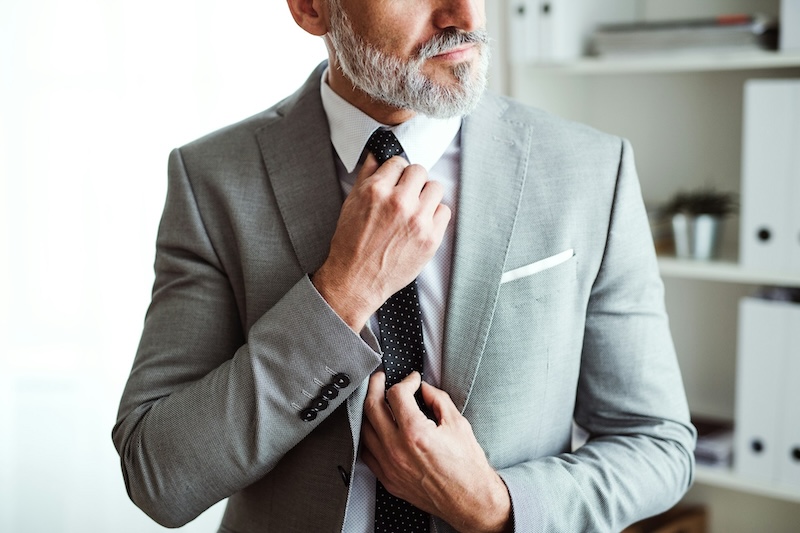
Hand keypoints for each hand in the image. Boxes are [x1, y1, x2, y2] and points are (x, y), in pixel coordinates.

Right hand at [312, 154, 450, 330]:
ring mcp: (418, 220)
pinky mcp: (431, 238)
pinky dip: (434, 216)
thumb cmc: (350, 243)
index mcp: (376, 190)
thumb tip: (377, 155)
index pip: (398, 162)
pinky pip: (444, 211)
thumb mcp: (351, 204)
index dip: (395, 172)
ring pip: (436, 187)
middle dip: (411, 181)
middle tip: (405, 195)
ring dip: (426, 195)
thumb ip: (366, 176)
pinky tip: (421, 224)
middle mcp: (399, 202)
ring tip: (415, 209)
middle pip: (419, 171)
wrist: (356, 280)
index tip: (395, 182)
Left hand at [361, 372, 511, 532]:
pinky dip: (369, 435)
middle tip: (382, 378)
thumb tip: (424, 388)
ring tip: (378, 400)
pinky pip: (367, 452)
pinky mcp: (387, 478)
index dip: (405, 380)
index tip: (412, 380)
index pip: (396, 394)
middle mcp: (397, 449)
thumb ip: (438, 400)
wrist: (469, 500)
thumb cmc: (467, 466)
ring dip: (369, 410)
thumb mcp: (457, 424)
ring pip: (364, 429)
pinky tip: (377, 428)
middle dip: (376, 385)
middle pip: (372, 407)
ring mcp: (389, 466)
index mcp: (415, 433)